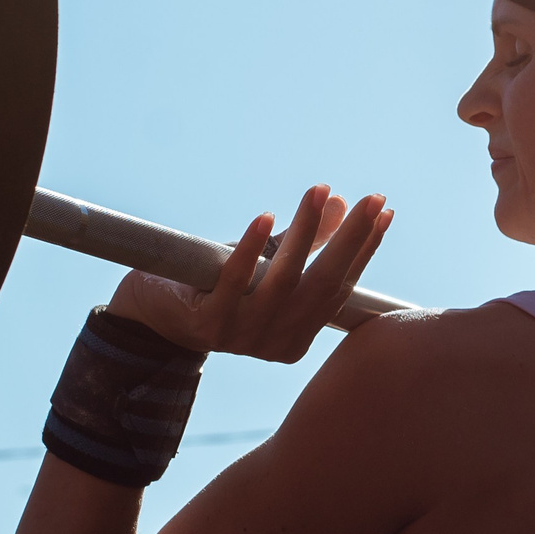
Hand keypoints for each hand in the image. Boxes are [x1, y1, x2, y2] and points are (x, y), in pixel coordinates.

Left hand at [108, 184, 391, 362]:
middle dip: (351, 240)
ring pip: (284, 280)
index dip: (364, 250)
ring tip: (319, 192)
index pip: (340, 288)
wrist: (151, 317)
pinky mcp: (208, 323)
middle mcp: (276, 341)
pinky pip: (235, 282)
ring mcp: (243, 336)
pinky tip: (265, 217)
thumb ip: (302, 243)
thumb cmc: (213, 287)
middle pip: (322, 286)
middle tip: (372, 199)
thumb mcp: (264, 265)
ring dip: (305, 233)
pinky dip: (252, 248)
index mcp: (297, 336)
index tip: (383, 211)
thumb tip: (339, 201)